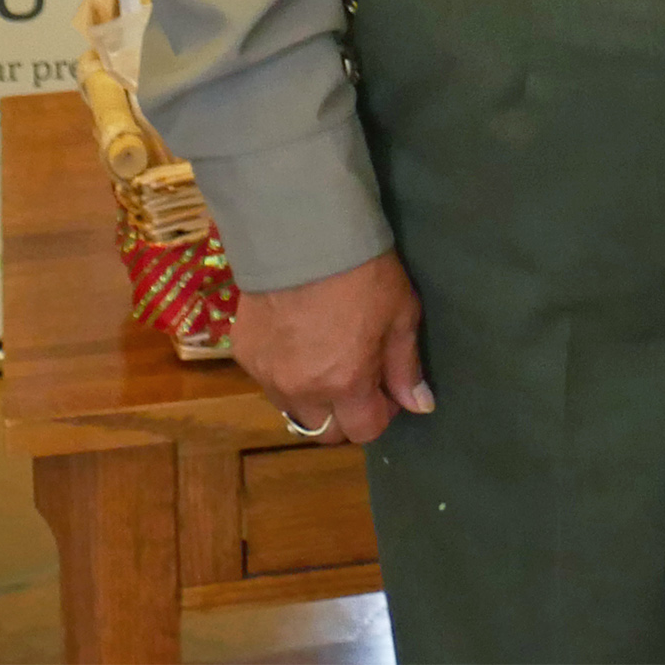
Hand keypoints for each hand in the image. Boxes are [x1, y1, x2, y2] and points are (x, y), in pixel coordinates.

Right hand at [229, 250, 431, 444]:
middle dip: (345, 415)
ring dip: (313, 397)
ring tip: (326, 356)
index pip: (365, 431)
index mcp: (345, 383)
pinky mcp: (244, 355)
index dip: (381, 413)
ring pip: (293, 410)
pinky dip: (285, 373)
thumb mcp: (400, 314)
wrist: (303, 233)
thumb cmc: (363, 272)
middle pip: (324, 431)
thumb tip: (419, 406)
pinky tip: (298, 339)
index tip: (386, 388)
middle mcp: (301, 390)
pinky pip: (268, 381)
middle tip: (358, 377)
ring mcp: (267, 375)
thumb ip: (406, 367)